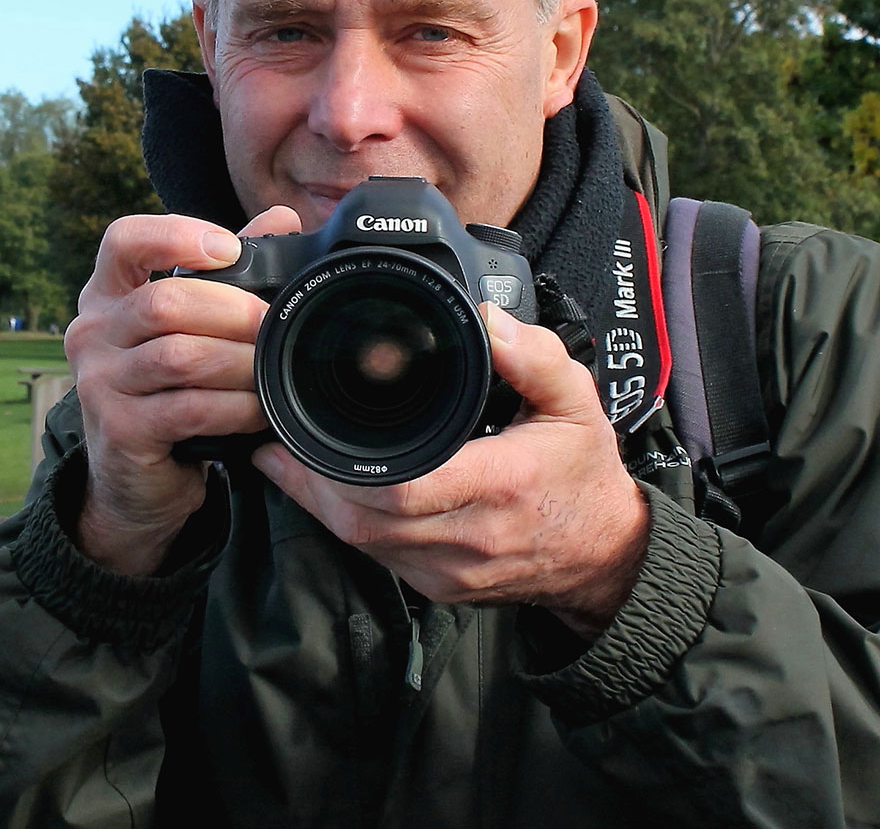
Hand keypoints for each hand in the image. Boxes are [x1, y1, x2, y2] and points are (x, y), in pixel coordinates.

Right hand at [64, 206, 301, 575]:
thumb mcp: (192, 325)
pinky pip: (189, 409)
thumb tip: (282, 218)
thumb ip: (232, 270)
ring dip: (240, 362)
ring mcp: (100, 384)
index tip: (229, 249)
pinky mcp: (121, 431)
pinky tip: (259, 410)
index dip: (176, 235)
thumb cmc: (171, 386)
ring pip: (180, 357)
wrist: (137, 476)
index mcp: (109, 294)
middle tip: (273, 323)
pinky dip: (235, 407)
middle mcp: (93, 332)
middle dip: (233, 310)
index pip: (123, 240)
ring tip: (272, 368)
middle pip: (165, 301)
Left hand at [253, 302, 648, 635]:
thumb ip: (534, 356)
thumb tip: (488, 320)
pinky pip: (376, 558)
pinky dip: (346, 523)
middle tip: (277, 437)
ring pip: (362, 543)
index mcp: (500, 485)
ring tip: (286, 459)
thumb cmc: (585, 474)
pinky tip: (326, 492)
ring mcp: (450, 571)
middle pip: (365, 519)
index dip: (341, 465)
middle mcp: (469, 537)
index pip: (403, 487)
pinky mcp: (439, 588)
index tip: (303, 430)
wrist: (606, 554)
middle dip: (312, 480)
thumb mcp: (577, 401)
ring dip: (319, 502)